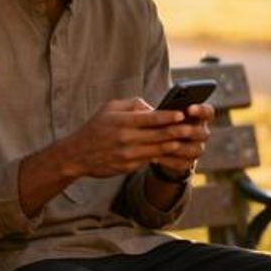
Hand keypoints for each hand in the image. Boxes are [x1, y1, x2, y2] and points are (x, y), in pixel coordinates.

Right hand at [57, 98, 204, 178]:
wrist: (77, 155)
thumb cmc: (95, 128)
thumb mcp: (109, 108)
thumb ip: (132, 104)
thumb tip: (153, 107)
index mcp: (122, 122)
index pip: (150, 118)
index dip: (168, 116)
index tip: (181, 114)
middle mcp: (126, 138)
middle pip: (159, 135)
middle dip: (178, 131)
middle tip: (193, 128)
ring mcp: (129, 154)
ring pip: (159, 149)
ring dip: (175, 145)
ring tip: (188, 140)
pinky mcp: (130, 166)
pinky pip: (151, 160)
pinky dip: (164, 156)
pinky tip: (174, 153)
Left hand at [150, 102, 213, 175]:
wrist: (156, 144)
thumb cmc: (158, 122)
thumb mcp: (156, 113)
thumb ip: (157, 110)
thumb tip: (146, 110)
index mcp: (196, 117)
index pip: (208, 112)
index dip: (201, 110)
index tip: (189, 109)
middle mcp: (200, 133)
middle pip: (204, 133)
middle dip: (191, 131)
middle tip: (177, 129)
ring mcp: (196, 149)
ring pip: (195, 150)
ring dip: (180, 147)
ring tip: (165, 144)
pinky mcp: (187, 162)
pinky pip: (183, 164)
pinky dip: (169, 161)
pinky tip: (155, 157)